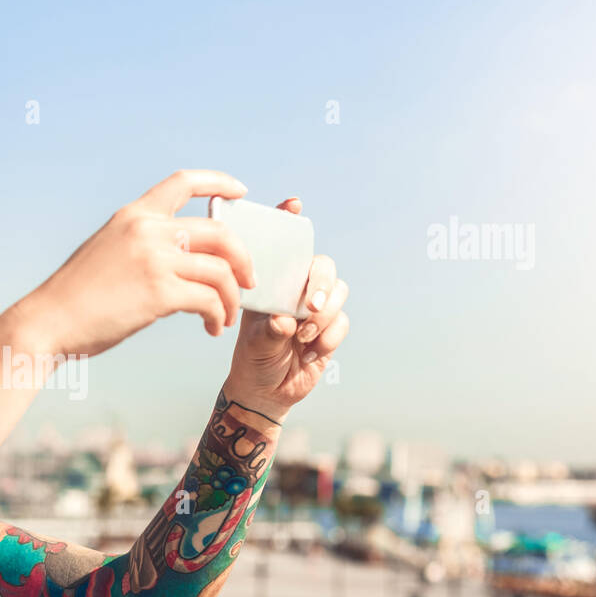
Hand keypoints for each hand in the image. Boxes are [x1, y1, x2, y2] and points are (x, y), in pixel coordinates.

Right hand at [19, 169, 254, 357]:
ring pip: (221, 270)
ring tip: (225, 317)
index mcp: (133, 215)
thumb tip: (176, 257)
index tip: (241, 192)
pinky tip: (211, 328)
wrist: (47, 322)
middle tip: (248, 281)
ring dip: (232, 297)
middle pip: (220, 232)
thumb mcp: (106, 249)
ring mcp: (154, 259)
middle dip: (243, 258)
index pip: (184, 182)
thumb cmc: (75, 297)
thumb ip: (140, 243)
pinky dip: (218, 316)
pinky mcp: (159, 293)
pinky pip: (209, 300)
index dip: (219, 183)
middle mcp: (147, 230)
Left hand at [226, 197, 349, 417]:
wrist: (266, 391)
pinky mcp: (331, 328)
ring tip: (302, 338)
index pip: (284, 247)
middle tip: (309, 308)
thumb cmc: (252, 360)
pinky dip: (328, 337)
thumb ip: (269, 331)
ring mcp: (316, 307)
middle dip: (320, 284)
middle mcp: (296, 289)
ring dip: (324, 316)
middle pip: (323, 266)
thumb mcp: (253, 344)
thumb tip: (285, 321)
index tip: (293, 205)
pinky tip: (309, 352)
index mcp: (273, 283)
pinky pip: (342, 321)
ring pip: (338, 292)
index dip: (290, 222)